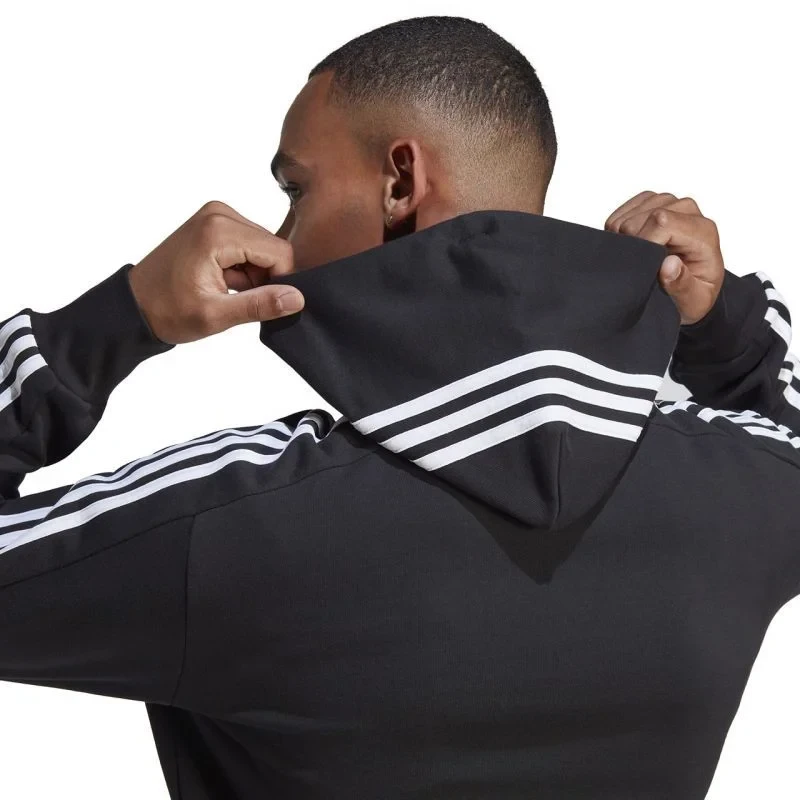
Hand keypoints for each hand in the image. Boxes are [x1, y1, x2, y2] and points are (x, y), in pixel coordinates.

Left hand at [127, 200, 304, 344]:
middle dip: (266, 278)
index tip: (263, 303)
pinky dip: (244, 267)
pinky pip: (248, 244)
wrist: (135, 305)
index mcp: (219, 231)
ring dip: (254, 274)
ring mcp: (216, 215)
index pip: (279, 252)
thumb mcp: (215, 315)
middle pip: (272, 247)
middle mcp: (219, 213)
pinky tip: (225, 282)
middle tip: (239, 299)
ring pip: (262, 247)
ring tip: (228, 291)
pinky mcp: (215, 223)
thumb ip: (259, 305)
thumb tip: (297, 299)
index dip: (281, 282)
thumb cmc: (167, 310)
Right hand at [604, 191, 724, 325]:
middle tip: (643, 265)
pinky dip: (619, 230)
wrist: (693, 285)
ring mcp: (670, 203)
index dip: (643, 242)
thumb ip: (683, 286)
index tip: (642, 264)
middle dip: (632, 243)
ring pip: (629, 215)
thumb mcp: (694, 300)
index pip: (662, 221)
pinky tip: (633, 245)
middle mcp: (688, 211)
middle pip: (641, 217)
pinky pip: (624, 211)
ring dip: (625, 238)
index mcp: (702, 232)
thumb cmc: (694, 292)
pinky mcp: (653, 202)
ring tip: (640, 257)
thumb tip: (669, 265)